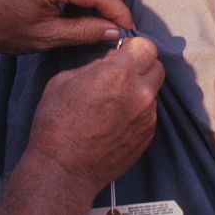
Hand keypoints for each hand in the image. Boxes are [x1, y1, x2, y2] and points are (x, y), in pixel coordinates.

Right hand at [25, 38, 163, 194]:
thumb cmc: (57, 124)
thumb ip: (94, 67)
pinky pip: (148, 114)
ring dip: (139, 90)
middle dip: (141, 66)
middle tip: (121, 74)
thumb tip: (108, 63)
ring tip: (114, 102)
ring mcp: (147, 117)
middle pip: (157, 67)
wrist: (65, 168)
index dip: (133, 48)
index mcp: (118, 73)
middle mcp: (140, 93)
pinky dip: (136, 112)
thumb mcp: (64, 80)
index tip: (124, 52)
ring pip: (153, 92)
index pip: (146, 46)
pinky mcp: (148, 136)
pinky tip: (115, 120)